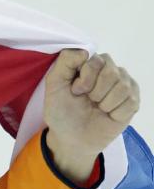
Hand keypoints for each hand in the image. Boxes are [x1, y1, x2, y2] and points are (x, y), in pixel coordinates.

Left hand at [43, 49, 140, 181]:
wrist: (71, 138)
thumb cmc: (61, 111)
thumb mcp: (54, 85)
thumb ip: (65, 62)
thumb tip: (85, 51)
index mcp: (92, 65)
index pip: (97, 60)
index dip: (86, 78)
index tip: (75, 90)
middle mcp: (111, 71)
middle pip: (112, 72)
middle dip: (95, 91)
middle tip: (87, 100)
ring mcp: (124, 86)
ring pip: (122, 86)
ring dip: (104, 102)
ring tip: (97, 108)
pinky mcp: (133, 102)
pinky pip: (130, 101)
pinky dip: (114, 112)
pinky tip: (107, 115)